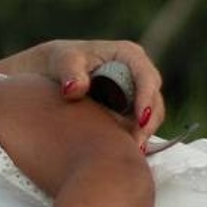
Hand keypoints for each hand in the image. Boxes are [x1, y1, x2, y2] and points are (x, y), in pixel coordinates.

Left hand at [43, 39, 164, 141]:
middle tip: (137, 144)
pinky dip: (134, 136)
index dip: (146, 98)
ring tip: (132, 151)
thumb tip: (74, 89)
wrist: (52, 71)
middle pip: (154, 99)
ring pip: (151, 114)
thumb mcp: (65, 61)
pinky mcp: (131, 107)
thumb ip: (70, 72)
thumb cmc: (61, 60)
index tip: (140, 120)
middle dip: (148, 122)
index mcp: (128, 55)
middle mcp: (138, 72)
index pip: (146, 77)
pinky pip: (139, 123)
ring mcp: (137, 90)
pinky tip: (126, 152)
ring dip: (143, 133)